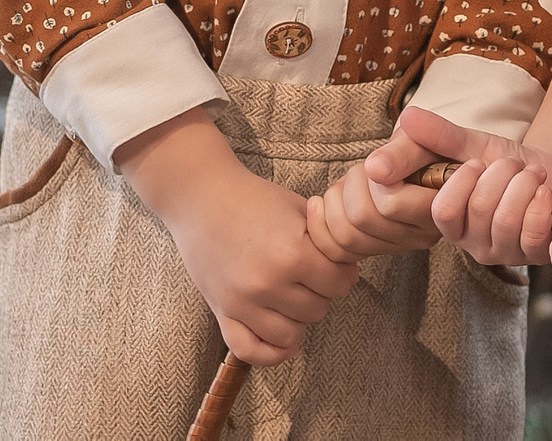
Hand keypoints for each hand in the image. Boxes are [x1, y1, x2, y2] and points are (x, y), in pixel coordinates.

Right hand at [117, 111, 360, 364]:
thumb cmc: (253, 198)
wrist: (202, 198)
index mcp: (292, 254)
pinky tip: (280, 338)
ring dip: (297, 318)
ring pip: (290, 334)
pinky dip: (268, 352)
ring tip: (292, 296)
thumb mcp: (298, 208)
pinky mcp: (222, 311)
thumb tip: (349, 263)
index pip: (340, 284)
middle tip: (310, 275)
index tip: (336, 265)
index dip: (343, 273)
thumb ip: (325, 237)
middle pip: (317, 310)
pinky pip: (249, 350)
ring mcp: (242, 302)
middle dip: (320, 293)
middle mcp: (268, 284)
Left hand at [305, 132, 441, 261]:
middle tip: (364, 169)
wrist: (421, 157)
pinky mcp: (376, 250)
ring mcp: (398, 246)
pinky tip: (326, 203)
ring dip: (336, 202)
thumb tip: (376, 170)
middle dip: (350, 185)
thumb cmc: (422, 143)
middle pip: (361, 220)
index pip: (388, 205)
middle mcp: (422, 235)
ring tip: (351, 183)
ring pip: (346, 237)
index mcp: (436, 208)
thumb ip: (402, 152)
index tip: (381, 163)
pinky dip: (321, 225)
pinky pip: (336, 252)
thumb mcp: (418, 138)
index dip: (373, 180)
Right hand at [395, 105, 551, 266]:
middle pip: (479, 209)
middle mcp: (473, 242)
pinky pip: (532, 234)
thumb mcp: (471, 144)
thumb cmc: (505, 162)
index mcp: (451, 220)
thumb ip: (439, 135)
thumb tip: (408, 117)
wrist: (551, 169)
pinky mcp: (534, 255)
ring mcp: (504, 252)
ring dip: (524, 183)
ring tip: (532, 173)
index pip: (443, 212)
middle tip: (513, 164)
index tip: (476, 162)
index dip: (461, 182)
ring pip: (506, 220)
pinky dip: (540, 203)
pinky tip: (544, 191)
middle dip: (501, 172)